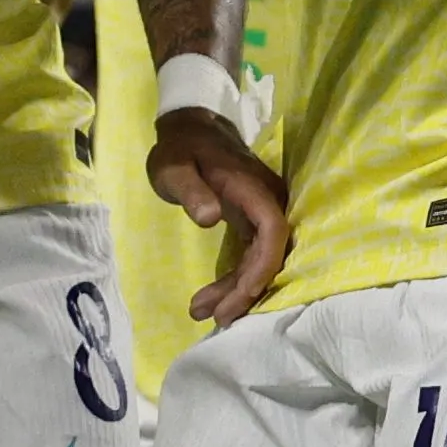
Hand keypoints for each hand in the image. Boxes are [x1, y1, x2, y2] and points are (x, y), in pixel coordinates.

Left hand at [151, 109, 296, 328]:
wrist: (191, 129)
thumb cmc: (180, 148)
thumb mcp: (174, 167)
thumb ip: (190, 190)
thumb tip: (211, 218)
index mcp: (253, 188)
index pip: (273, 231)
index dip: (263, 267)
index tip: (242, 295)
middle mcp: (268, 201)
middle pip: (269, 254)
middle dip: (245, 290)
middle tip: (215, 317)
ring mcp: (264, 212)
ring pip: (261, 259)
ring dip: (237, 290)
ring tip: (203, 313)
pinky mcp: (254, 221)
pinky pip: (252, 255)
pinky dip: (234, 279)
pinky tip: (211, 299)